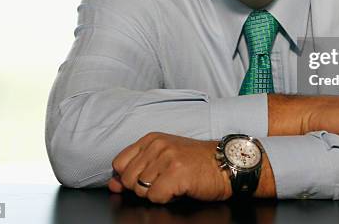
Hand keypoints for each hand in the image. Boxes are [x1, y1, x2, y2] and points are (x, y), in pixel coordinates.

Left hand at [108, 132, 231, 202]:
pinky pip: (155, 197)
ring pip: (141, 190)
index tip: (146, 179)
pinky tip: (179, 189)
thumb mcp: (163, 159)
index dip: (129, 178)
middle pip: (128, 179)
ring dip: (156, 193)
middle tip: (164, 182)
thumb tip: (112, 185)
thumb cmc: (196, 162)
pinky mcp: (176, 173)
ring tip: (173, 184)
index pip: (119, 163)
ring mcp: (167, 158)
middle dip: (143, 188)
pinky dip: (166, 198)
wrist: (225, 164)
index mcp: (151, 139)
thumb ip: (136, 169)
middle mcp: (157, 145)